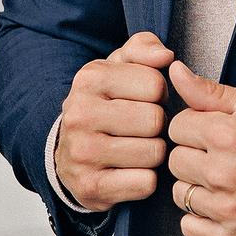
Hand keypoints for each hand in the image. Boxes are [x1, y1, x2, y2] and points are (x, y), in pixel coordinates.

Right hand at [54, 30, 173, 211]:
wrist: (69, 154)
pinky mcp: (90, 187)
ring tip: (138, 149)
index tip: (145, 101)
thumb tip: (166, 56)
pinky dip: (147, 180)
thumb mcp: (120, 67)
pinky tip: (132, 172)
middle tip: (143, 129)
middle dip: (158, 126)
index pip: (156, 84)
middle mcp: (80, 114)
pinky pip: (145, 183)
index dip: (159, 94)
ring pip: (154, 153)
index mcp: (89, 78)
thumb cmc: (106, 104)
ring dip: (155, 154)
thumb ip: (144, 48)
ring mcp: (82, 153)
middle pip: (155, 120)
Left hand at [165, 58, 235, 235]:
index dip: (195, 127)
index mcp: (226, 135)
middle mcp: (222, 173)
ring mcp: (225, 209)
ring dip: (197, 187)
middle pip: (175, 161)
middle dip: (194, 156)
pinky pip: (188, 227)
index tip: (213, 134)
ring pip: (180, 194)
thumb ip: (210, 91)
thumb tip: (175, 72)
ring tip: (223, 182)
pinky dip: (200, 218)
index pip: (177, 127)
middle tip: (221, 158)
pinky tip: (221, 205)